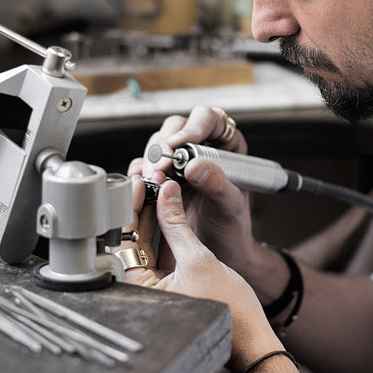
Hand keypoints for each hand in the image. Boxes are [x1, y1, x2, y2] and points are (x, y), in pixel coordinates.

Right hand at [128, 106, 257, 268]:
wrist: (220, 253)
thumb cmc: (233, 227)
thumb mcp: (231, 206)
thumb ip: (218, 184)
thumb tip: (196, 165)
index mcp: (226, 145)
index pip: (208, 119)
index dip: (192, 126)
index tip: (180, 144)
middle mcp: (201, 148)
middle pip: (175, 127)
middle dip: (165, 146)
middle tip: (161, 167)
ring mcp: (178, 162)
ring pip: (157, 145)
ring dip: (151, 161)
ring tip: (154, 181)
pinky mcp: (161, 178)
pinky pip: (144, 167)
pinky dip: (139, 175)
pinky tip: (142, 186)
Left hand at [129, 180, 281, 368]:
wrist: (252, 337)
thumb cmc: (229, 312)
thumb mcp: (199, 259)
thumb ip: (178, 224)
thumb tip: (165, 194)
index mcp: (139, 292)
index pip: (126, 242)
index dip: (132, 209)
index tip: (140, 186)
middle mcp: (141, 293)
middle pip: (134, 242)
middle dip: (144, 211)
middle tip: (151, 183)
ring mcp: (156, 289)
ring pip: (148, 246)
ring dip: (156, 219)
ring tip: (162, 192)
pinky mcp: (170, 286)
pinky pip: (162, 255)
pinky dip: (167, 234)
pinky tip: (171, 211)